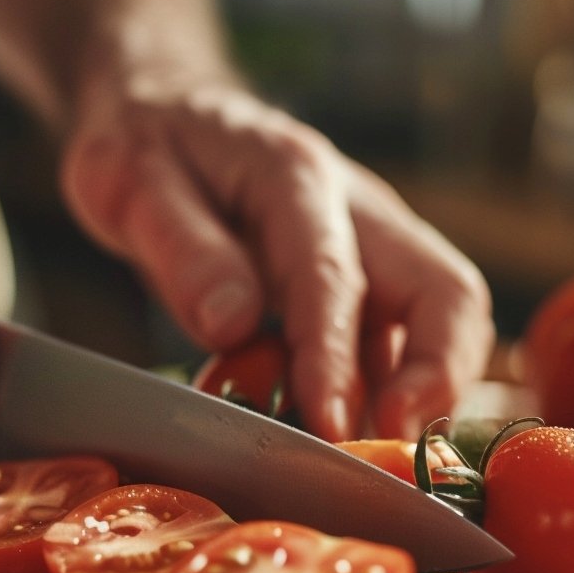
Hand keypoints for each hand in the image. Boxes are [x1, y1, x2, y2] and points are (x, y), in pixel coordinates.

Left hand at [60, 76, 493, 440]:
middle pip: (444, 290)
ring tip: (369, 459)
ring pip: (439, 319)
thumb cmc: (145, 145)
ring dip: (420, 394)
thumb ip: (182, 248)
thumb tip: (233, 323)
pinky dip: (387, 391)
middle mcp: (354, 207)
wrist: (164, 113)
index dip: (337, 360)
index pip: (333, 276)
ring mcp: (369, 243)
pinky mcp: (363, 277)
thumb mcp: (128, 180)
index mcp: (294, 176)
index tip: (331, 428)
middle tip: (392, 450)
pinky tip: (344, 434)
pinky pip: (400, 338)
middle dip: (438, 377)